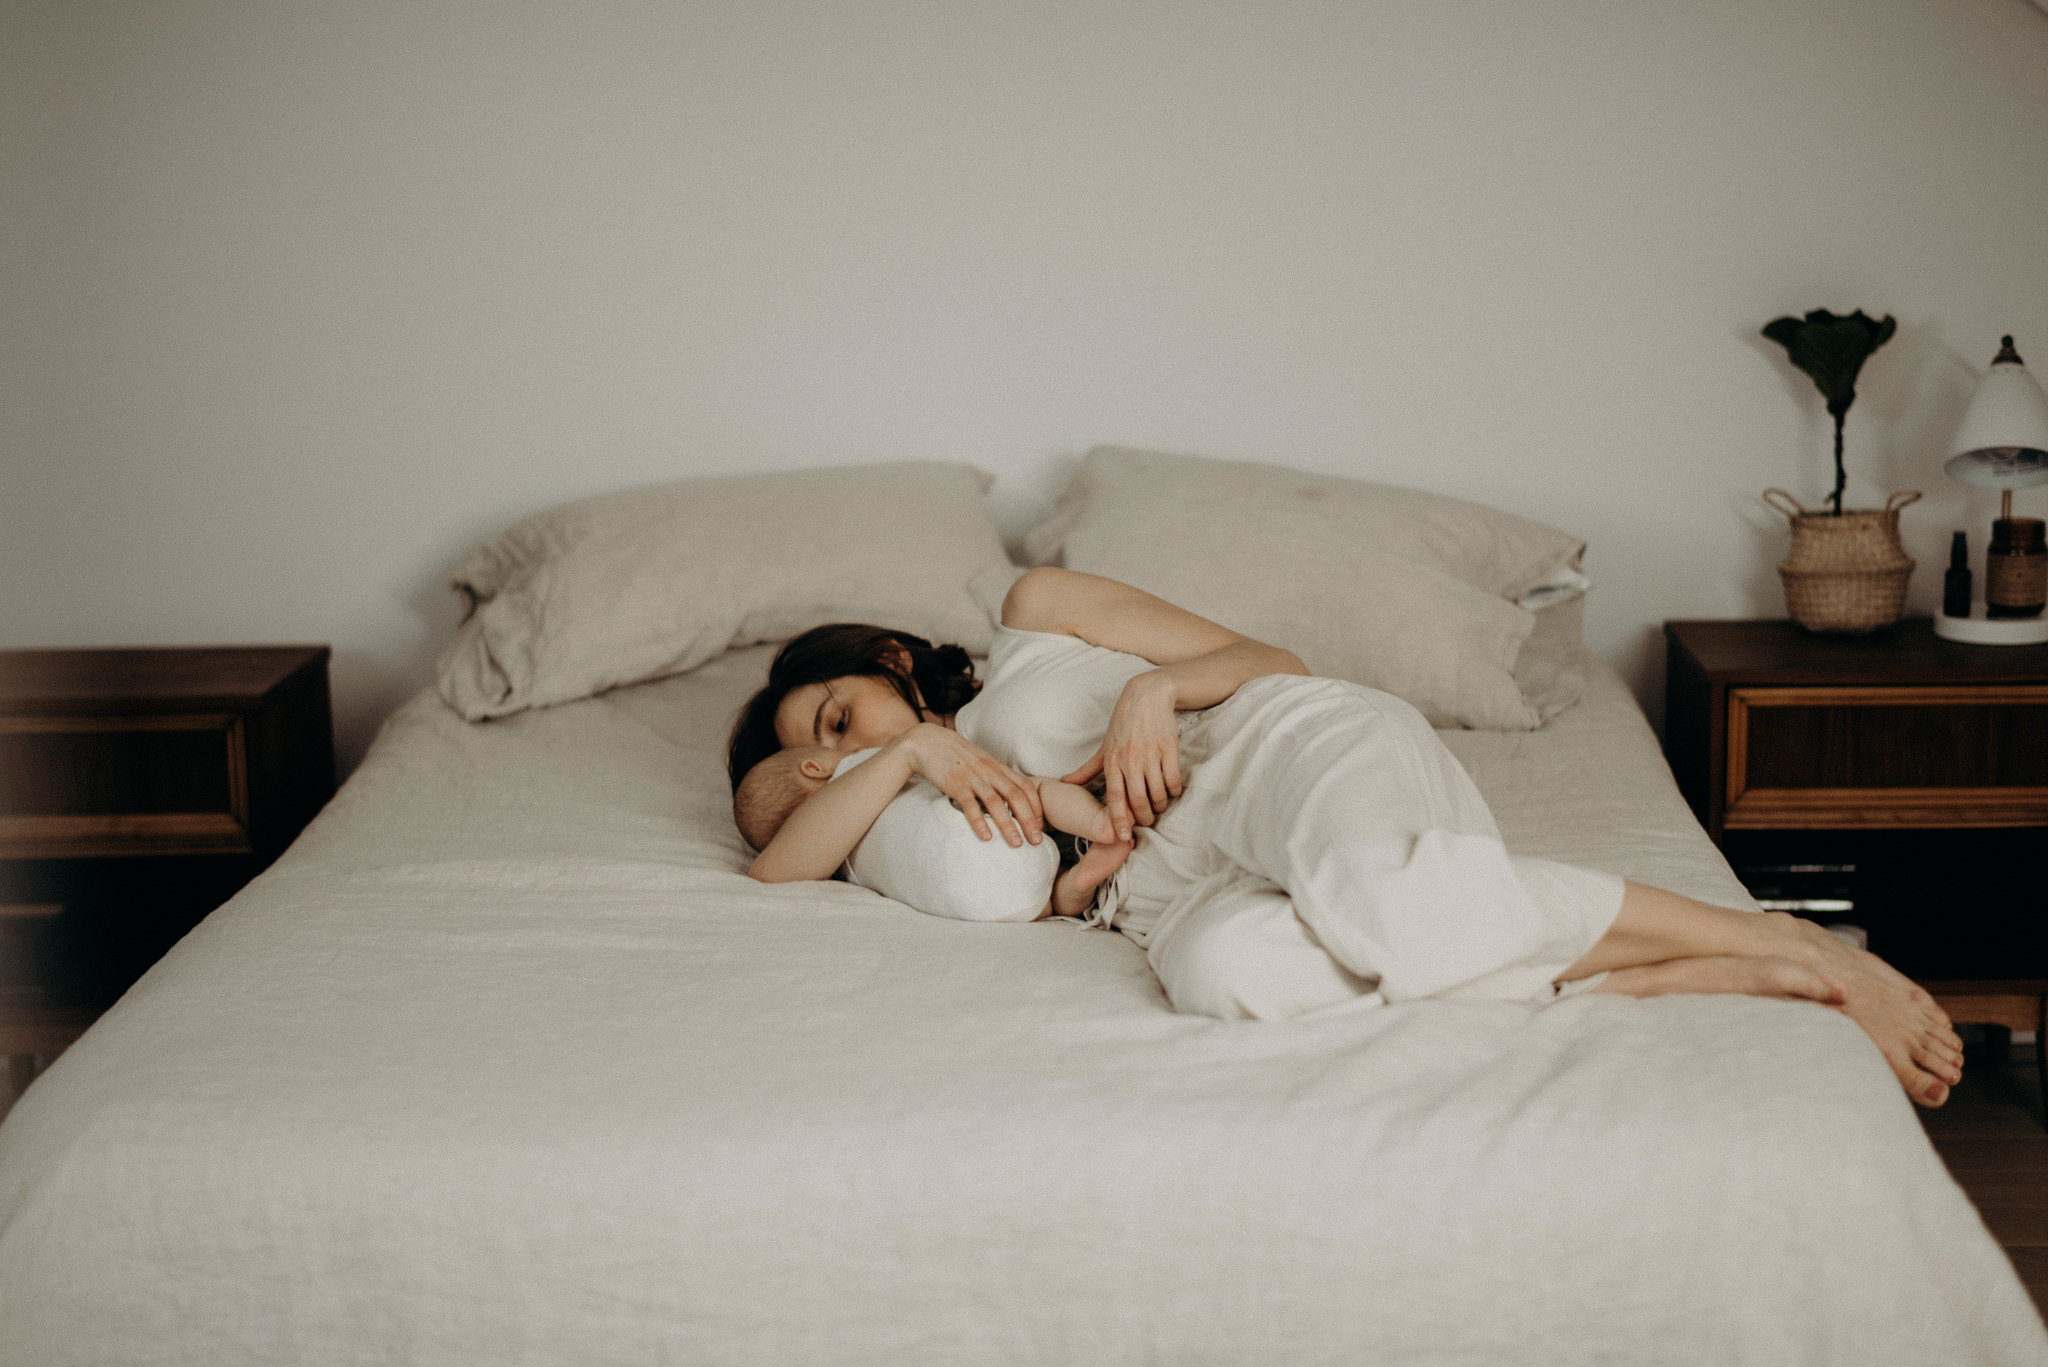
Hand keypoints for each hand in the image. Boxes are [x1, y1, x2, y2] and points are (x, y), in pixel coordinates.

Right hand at [890, 723, 1044, 846]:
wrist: (927, 741)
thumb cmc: (955, 754)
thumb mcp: (980, 761)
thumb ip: (994, 775)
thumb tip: (1008, 796)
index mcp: (997, 766)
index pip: (1025, 786)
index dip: (1036, 806)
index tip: (1041, 824)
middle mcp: (988, 771)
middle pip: (1016, 796)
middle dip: (1029, 820)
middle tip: (1037, 841)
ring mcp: (972, 777)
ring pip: (995, 803)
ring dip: (1008, 825)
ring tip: (1016, 843)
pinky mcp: (954, 784)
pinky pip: (969, 805)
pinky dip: (979, 821)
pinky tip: (986, 836)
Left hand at [1061, 671, 1182, 840]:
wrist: (1147, 696)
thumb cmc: (1123, 723)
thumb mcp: (1104, 746)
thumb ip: (1087, 768)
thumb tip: (1065, 781)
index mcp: (1112, 761)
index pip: (1114, 797)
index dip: (1119, 819)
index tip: (1123, 836)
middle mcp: (1130, 760)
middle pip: (1138, 800)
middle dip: (1144, 818)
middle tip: (1146, 822)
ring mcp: (1151, 754)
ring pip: (1158, 793)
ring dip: (1160, 806)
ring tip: (1159, 807)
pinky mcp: (1169, 748)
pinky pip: (1173, 779)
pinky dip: (1174, 791)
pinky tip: (1171, 791)